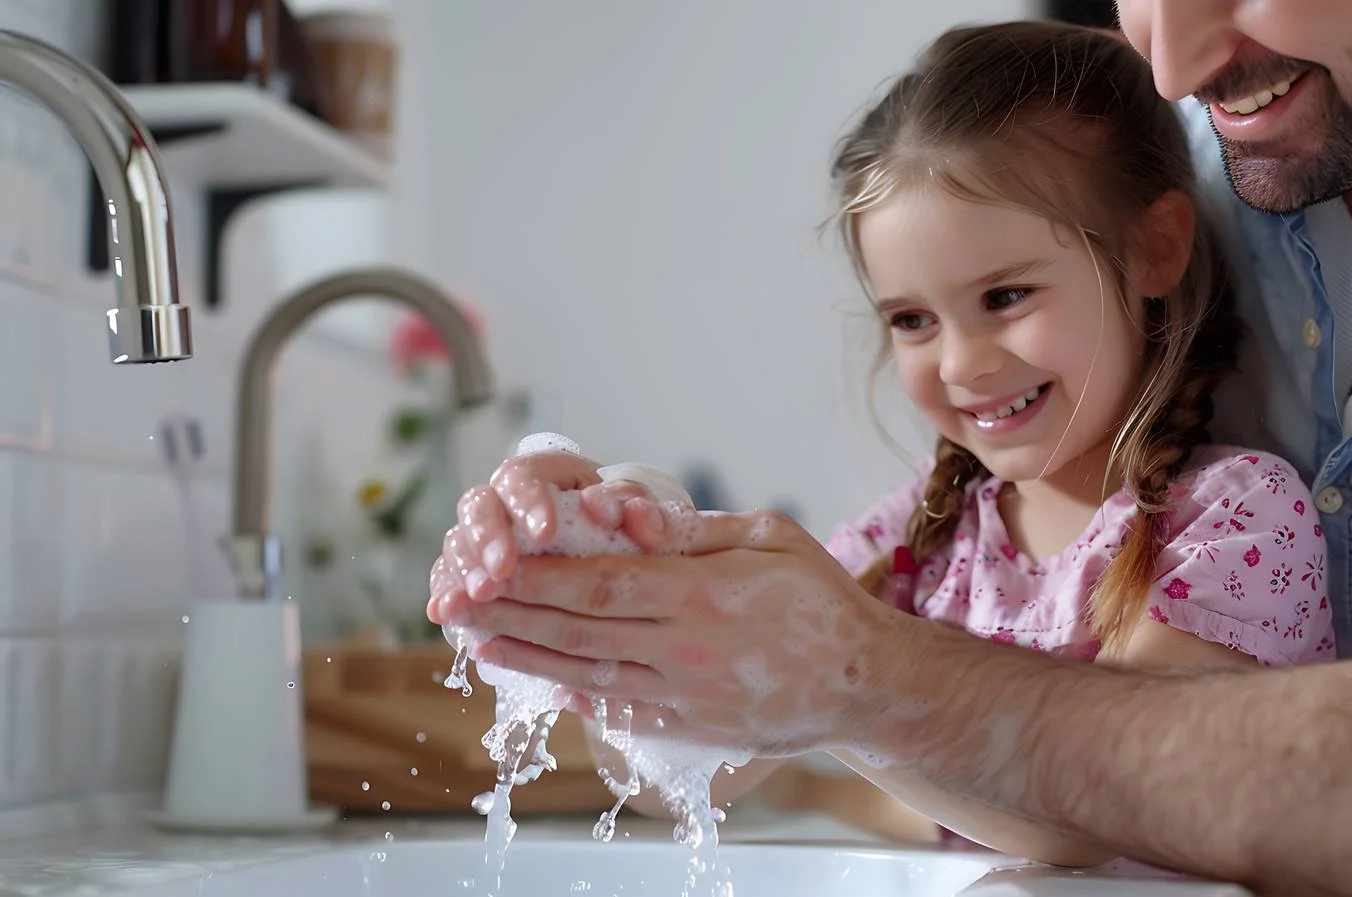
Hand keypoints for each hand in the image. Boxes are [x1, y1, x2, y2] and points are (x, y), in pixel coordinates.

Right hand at [426, 452, 672, 622]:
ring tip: (480, 596)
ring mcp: (480, 535)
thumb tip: (634, 514)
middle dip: (487, 538)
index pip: (523, 477)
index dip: (529, 502)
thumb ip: (635, 503)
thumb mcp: (633, 508)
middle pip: (478, 507)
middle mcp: (502, 501)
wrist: (605, 548)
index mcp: (541, 474)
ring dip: (464, 569)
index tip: (546, 532)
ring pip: (457, 542)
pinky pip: (445, 576)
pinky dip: (444, 592)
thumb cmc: (619, 523)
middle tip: (502, 569)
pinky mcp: (470, 569)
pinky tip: (444, 612)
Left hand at [434, 505, 916, 757]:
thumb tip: (631, 515)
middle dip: (512, 613)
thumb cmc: (821, 599)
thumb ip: (697, 529)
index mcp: (702, 591)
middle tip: (460, 602)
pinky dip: (576, 697)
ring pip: (589, 673)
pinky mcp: (692, 726)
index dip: (538, 577)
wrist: (864, 682)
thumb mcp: (771, 536)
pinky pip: (621, 709)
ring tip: (479, 641)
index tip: (493, 564)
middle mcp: (686, 646)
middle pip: (579, 629)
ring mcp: (686, 693)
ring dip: (528, 657)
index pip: (600, 583)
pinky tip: (541, 683)